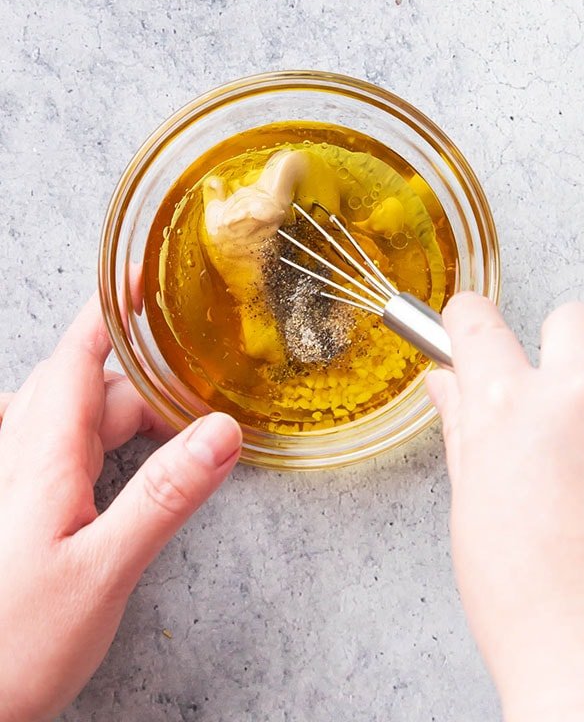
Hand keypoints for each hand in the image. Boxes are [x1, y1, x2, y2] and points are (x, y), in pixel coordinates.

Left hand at [0, 295, 242, 721]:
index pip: (74, 362)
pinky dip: (110, 441)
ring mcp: (19, 493)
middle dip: (142, 371)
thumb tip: (221, 430)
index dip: (108, 314)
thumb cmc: (11, 647)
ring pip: (75, 423)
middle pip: (85, 390)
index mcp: (38, 462)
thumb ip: (163, 498)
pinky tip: (134, 462)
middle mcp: (23, 465)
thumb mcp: (103, 572)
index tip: (139, 276)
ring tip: (180, 411)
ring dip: (127, 407)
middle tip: (202, 371)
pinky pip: (68, 456)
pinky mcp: (23, 520)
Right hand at [425, 294, 583, 721]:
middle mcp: (574, 394)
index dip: (467, 326)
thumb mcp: (471, 498)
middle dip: (553, 347)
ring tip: (583, 449)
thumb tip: (447, 382)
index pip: (477, 320)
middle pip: (568, 317)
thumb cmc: (521, 590)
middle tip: (544, 401)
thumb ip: (463, 424)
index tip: (469, 333)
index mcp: (507, 406)